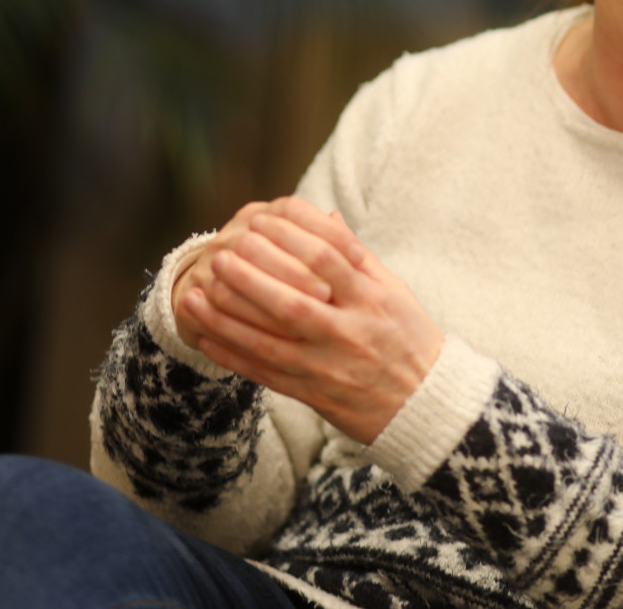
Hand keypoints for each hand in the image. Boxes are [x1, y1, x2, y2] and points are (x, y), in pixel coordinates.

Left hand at [175, 196, 444, 444]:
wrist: (427, 404)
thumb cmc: (410, 340)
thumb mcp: (395, 292)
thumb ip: (359, 257)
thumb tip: (326, 219)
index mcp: (372, 299)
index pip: (325, 258)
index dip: (288, 236)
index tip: (258, 222)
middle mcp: (349, 331)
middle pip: (289, 300)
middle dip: (248, 276)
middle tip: (220, 254)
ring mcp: (329, 366)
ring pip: (268, 340)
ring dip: (226, 316)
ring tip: (195, 293)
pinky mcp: (314, 394)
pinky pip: (265, 374)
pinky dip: (232, 355)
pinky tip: (205, 337)